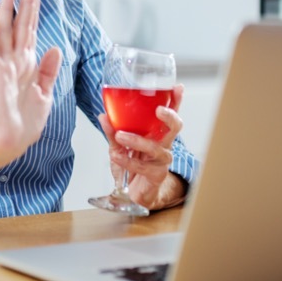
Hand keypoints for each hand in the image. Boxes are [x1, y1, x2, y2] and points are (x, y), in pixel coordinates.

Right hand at [0, 0, 62, 168]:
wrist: (9, 144)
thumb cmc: (23, 124)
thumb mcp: (45, 95)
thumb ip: (48, 71)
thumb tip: (55, 47)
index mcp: (27, 65)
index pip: (30, 30)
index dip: (33, 9)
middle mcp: (15, 61)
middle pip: (18, 25)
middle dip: (23, 2)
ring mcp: (4, 66)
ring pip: (4, 30)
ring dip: (6, 9)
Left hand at [98, 83, 187, 210]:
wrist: (133, 193)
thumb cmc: (132, 166)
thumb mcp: (119, 146)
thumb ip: (112, 132)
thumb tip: (103, 115)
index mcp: (157, 132)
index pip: (170, 113)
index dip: (176, 100)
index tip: (178, 87)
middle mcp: (163, 144)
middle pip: (175, 127)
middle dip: (170, 116)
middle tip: (158, 110)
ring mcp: (162, 159)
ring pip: (156, 147)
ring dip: (137, 140)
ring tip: (121, 136)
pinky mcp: (157, 175)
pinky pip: (143, 166)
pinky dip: (127, 161)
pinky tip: (117, 157)